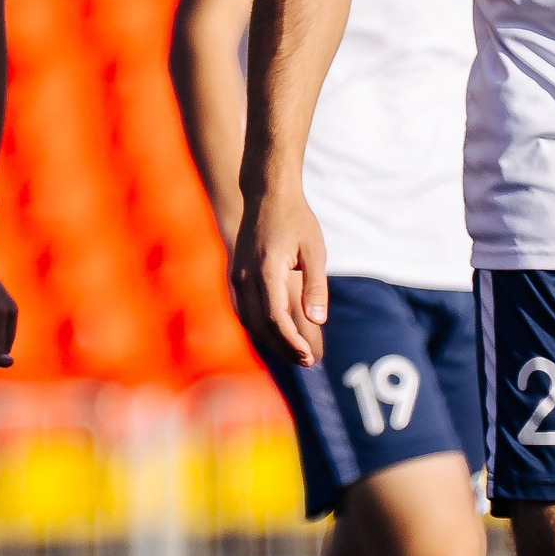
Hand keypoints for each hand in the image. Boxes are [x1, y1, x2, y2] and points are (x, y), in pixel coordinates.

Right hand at [231, 189, 327, 366]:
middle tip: (307, 360)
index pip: (276, 318)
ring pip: (249, 320)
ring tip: (294, 352)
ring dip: (270, 340)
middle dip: (283, 347)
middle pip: (261, 325)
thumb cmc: (296, 219)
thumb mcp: (314, 250)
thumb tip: (318, 320)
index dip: (292, 341)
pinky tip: (276, 334)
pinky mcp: (235, 274)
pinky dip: (258, 327)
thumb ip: (316, 285)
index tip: (309, 355)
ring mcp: (237, 276)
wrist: (267, 194)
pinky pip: (244, 310)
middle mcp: (246, 276)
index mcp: (266, 270)